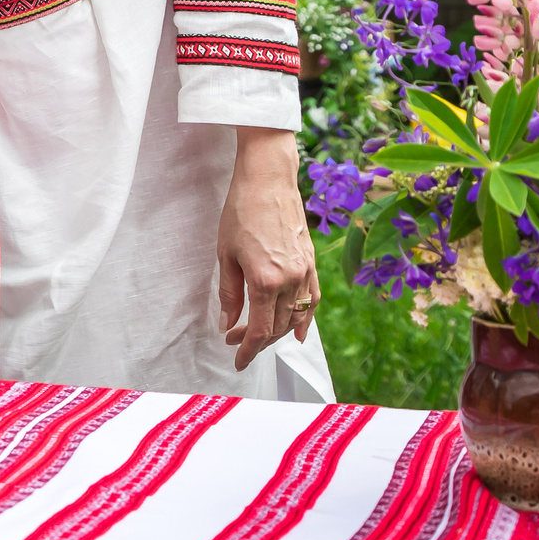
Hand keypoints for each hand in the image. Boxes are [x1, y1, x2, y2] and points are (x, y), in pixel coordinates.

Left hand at [218, 126, 318, 371]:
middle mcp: (291, 280)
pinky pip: (313, 299)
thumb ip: (228, 293)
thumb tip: (226, 324)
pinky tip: (298, 331)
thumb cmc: (241, 212)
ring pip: (297, 316)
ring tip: (260, 337)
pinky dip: (306, 317)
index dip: (248, 349)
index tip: (237, 359)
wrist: (268, 180)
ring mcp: (305, 271)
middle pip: (278, 326)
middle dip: (257, 339)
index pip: (260, 329)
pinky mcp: (312, 262)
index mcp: (266, 281)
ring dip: (279, 331)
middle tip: (236, 340)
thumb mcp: (225, 254)